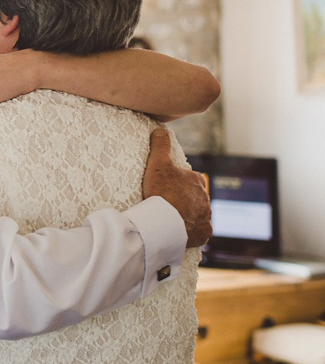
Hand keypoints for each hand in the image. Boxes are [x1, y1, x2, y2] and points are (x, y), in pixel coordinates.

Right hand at [142, 129, 211, 247]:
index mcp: (196, 181)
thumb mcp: (158, 163)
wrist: (165, 223)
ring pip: (198, 213)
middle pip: (195, 197)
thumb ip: (160, 145)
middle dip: (185, 199)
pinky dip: (193, 231)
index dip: (178, 182)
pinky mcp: (203, 233)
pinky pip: (200, 231)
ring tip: (172, 219)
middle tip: (167, 203)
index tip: (167, 186)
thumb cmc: (161, 192)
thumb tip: (160, 130)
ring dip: (189, 215)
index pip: (190, 179)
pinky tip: (182, 231)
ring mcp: (205, 216)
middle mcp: (205, 198)